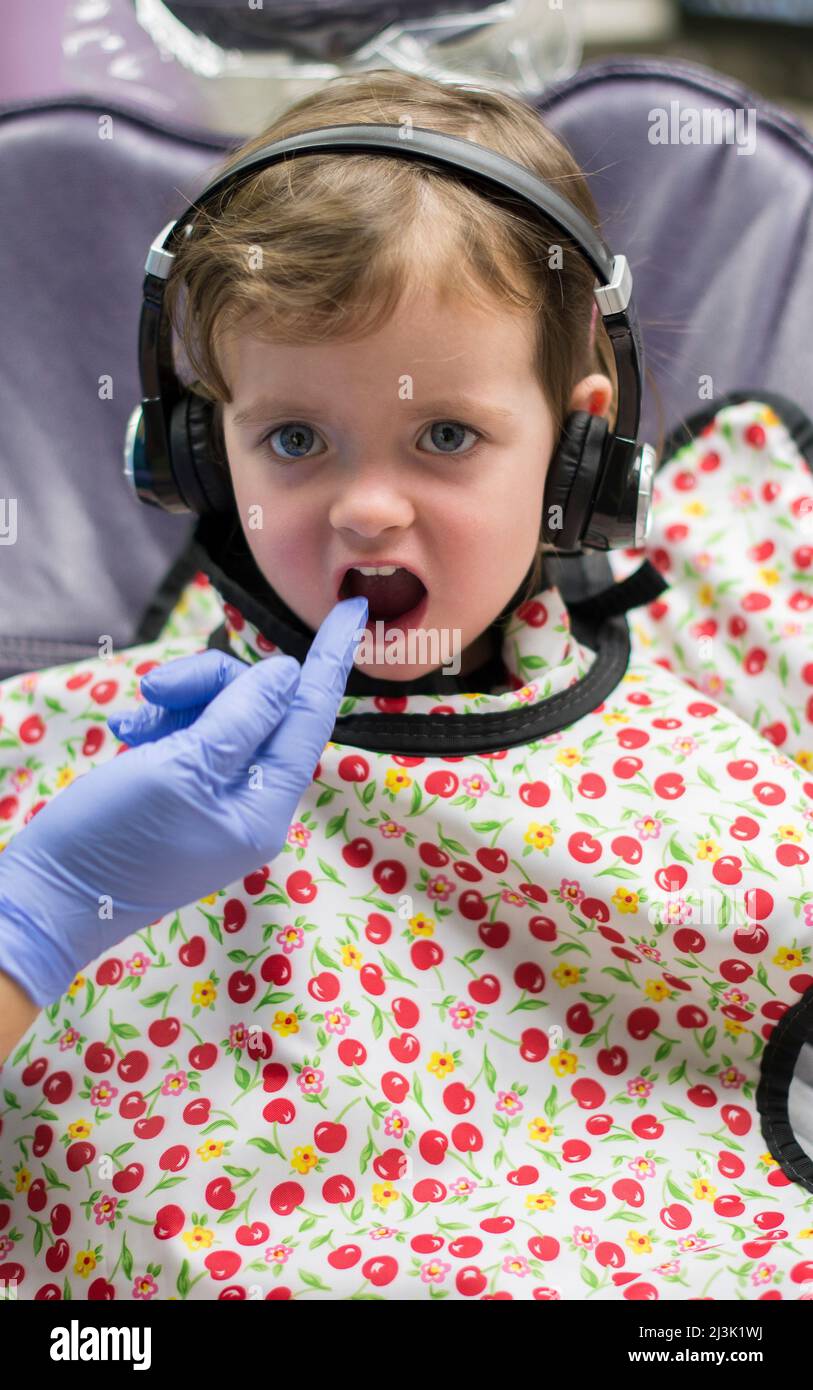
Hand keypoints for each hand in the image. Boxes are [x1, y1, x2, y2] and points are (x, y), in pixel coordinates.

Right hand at [0, 597, 367, 1006]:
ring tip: (133, 721)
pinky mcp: (183, 798)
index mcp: (266, 806)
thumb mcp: (180, 768)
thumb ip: (240, 719)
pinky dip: (160, 726)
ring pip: (220, 717)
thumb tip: (288, 676)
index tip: (354, 609)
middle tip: (157, 689)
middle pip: (258, 709)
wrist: (48, 899)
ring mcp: (217, 802)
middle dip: (211, 684)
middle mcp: (251, 804)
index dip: (330, 659)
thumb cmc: (112, 840)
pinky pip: (190, 740)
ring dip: (178, 704)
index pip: (312, 717)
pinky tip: (127, 730)